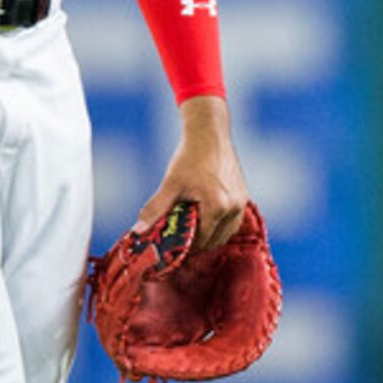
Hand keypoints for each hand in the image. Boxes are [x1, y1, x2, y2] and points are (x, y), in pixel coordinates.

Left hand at [137, 95, 248, 251]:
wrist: (210, 134)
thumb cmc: (190, 157)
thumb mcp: (170, 184)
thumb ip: (156, 209)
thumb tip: (138, 230)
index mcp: (217, 207)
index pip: (201, 241)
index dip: (185, 248)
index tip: (172, 247)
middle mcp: (234, 208)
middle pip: (215, 241)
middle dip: (197, 243)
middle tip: (180, 238)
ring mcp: (241, 203)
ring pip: (225, 233)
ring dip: (209, 235)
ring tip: (191, 227)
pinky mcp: (243, 197)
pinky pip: (232, 222)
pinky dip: (219, 225)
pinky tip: (204, 216)